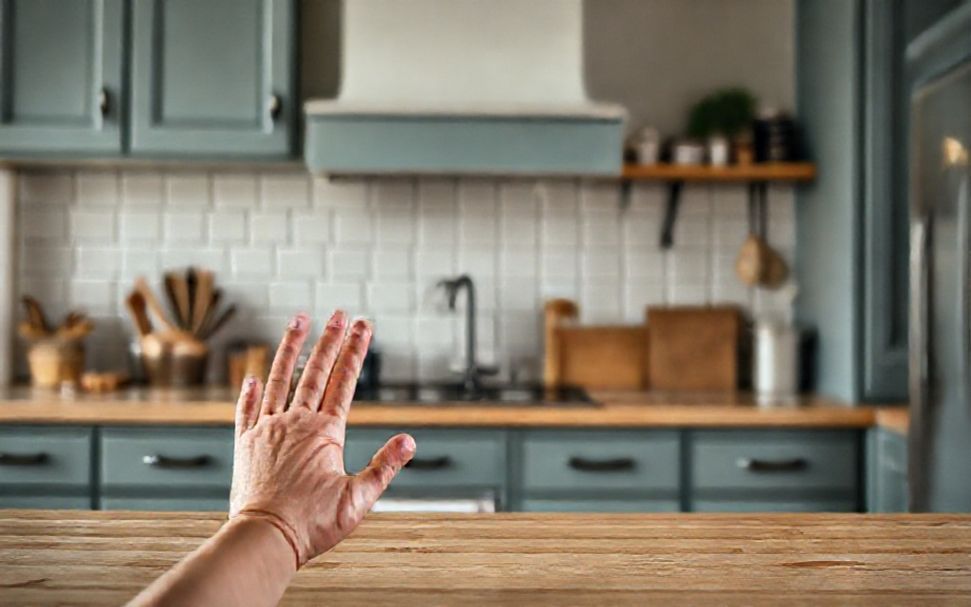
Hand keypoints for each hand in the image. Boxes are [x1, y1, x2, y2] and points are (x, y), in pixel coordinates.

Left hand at [228, 311, 415, 567]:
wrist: (264, 539)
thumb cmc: (312, 524)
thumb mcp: (358, 499)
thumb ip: (384, 466)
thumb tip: (410, 440)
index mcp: (324, 432)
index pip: (345, 381)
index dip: (356, 351)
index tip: (363, 325)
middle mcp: (295, 422)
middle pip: (315, 372)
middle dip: (330, 340)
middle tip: (338, 314)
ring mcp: (267, 429)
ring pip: (279, 378)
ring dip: (290, 347)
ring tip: (299, 320)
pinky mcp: (246, 444)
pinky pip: (246, 409)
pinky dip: (249, 391)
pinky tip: (252, 376)